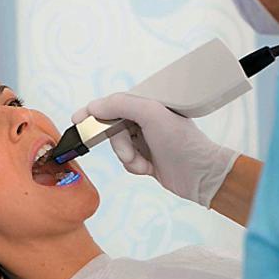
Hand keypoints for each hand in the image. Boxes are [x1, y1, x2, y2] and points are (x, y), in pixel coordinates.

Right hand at [72, 93, 239, 206]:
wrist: (201, 175)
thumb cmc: (181, 142)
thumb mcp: (151, 114)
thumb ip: (121, 105)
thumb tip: (95, 106)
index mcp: (147, 103)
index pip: (113, 103)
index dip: (95, 111)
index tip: (77, 120)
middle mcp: (145, 119)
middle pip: (112, 127)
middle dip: (119, 144)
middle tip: (129, 153)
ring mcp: (145, 139)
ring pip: (117, 146)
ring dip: (128, 157)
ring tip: (145, 163)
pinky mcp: (145, 157)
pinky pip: (126, 161)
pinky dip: (134, 166)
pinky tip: (149, 168)